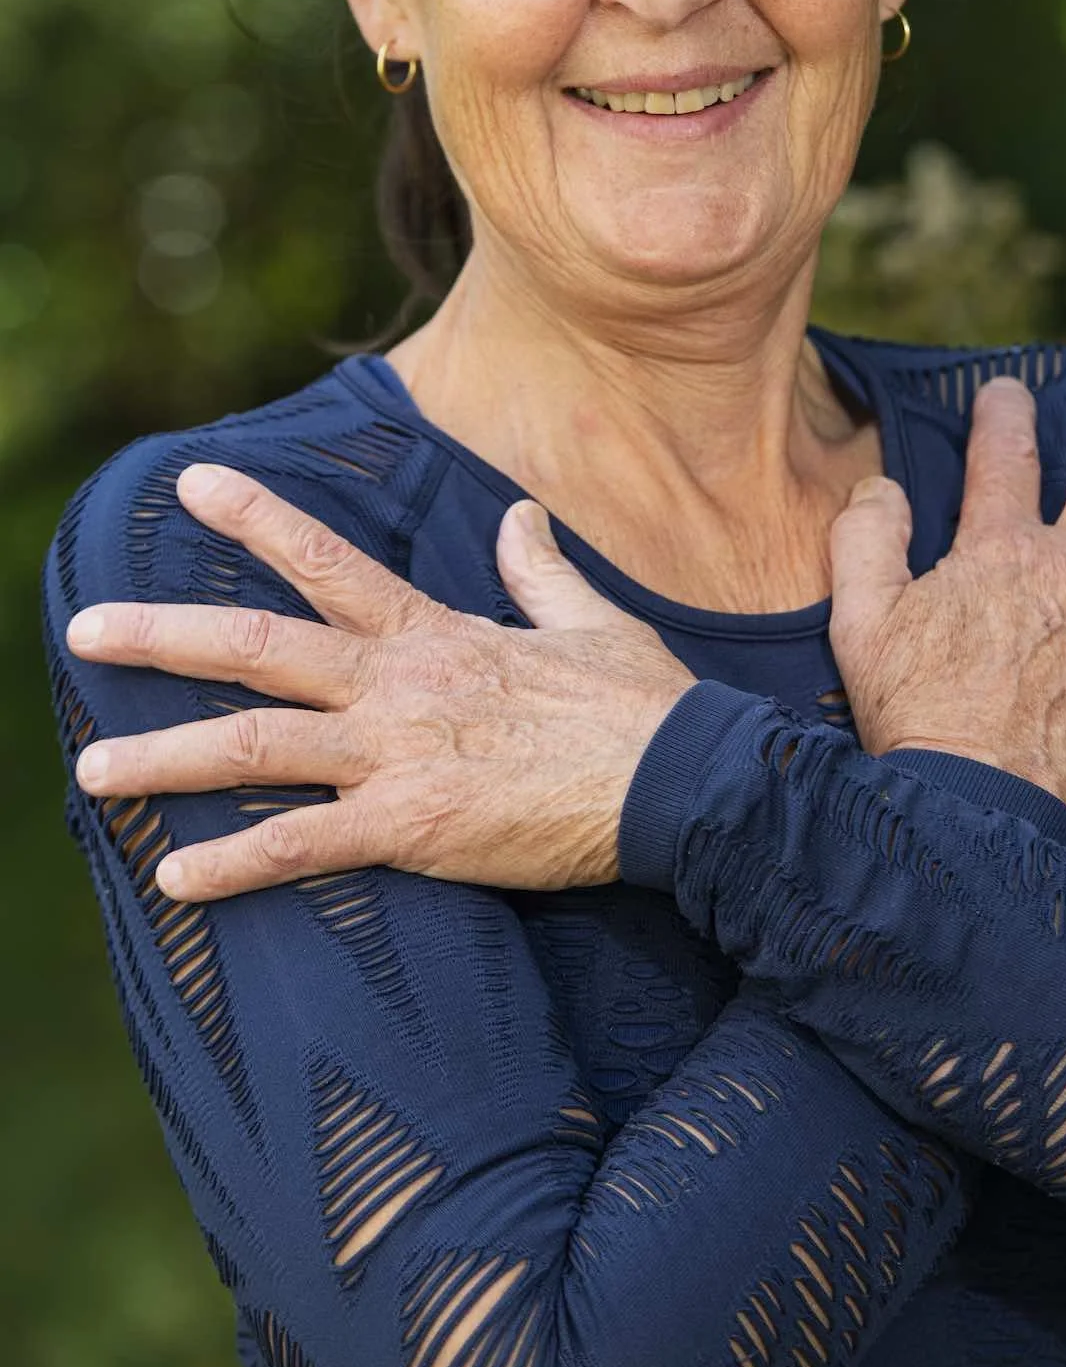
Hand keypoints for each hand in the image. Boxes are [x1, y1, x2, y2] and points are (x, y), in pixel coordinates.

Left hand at [66, 464, 693, 899]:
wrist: (681, 782)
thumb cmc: (642, 705)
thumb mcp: (590, 619)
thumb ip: (539, 567)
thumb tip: (519, 514)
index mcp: (436, 633)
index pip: (326, 561)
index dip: (255, 519)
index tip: (191, 486)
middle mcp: (399, 685)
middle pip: (258, 650)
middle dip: (162, 637)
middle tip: (83, 630)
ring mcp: (398, 756)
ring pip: (256, 748)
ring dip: (166, 759)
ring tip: (91, 770)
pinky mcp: (412, 830)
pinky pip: (302, 848)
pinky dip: (234, 865)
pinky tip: (175, 880)